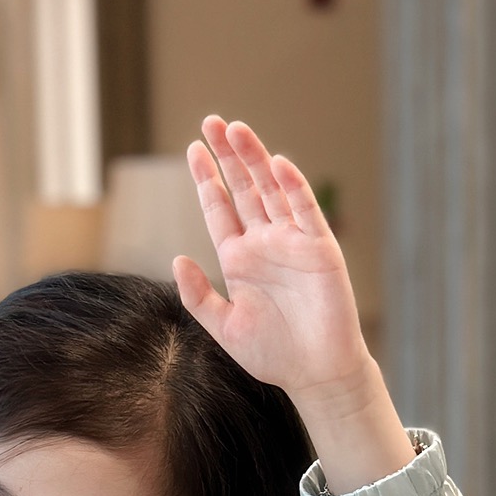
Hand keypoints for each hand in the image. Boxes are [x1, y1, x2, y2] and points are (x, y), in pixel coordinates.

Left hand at [174, 118, 363, 403]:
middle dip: (229, 156)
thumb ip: (199, 297)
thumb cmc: (272, 354)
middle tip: (212, 123)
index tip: (194, 150)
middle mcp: (264, 243)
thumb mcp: (224, 328)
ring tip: (236, 129)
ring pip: (271, 189)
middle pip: (243, 188)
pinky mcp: (319, 248)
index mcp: (239, 259)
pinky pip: (304, 210)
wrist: (315, 372)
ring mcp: (292, 242)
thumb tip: (177, 259)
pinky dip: (292, 186)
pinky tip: (277, 164)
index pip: (220, 209)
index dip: (207, 179)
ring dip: (255, 159)